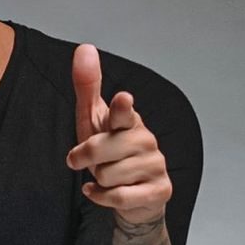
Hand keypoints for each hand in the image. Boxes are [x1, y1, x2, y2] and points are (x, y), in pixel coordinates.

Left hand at [66, 44, 171, 225]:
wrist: (130, 196)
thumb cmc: (109, 153)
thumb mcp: (93, 119)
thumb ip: (88, 86)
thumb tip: (84, 48)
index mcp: (129, 120)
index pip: (124, 113)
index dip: (121, 108)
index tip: (122, 99)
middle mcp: (146, 140)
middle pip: (103, 149)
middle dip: (87, 159)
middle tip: (89, 161)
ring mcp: (155, 165)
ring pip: (109, 175)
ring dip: (99, 180)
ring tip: (107, 176)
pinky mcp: (159, 191)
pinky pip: (120, 196)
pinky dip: (102, 196)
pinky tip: (99, 191)